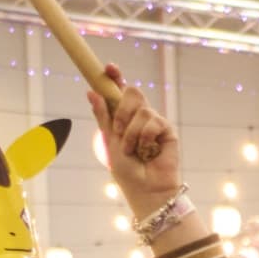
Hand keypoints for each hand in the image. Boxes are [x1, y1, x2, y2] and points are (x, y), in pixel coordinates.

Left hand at [85, 63, 180, 209]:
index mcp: (123, 115)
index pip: (120, 89)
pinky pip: (154, 122)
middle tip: (119, 130)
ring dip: (131, 132)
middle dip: (122, 109)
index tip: (109, 67)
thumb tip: (91, 91)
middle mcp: (140, 116)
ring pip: (142, 109)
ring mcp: (155, 123)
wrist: (145, 190)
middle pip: (133, 92)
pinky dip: (145, 137)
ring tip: (133, 150)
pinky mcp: (167, 131)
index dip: (116, 76)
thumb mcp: (109, 140)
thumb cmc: (126, 171)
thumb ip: (102, 116)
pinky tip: (147, 151)